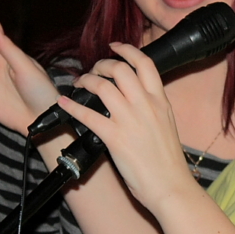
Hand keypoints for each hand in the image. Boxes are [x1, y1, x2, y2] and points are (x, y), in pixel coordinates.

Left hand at [58, 43, 198, 212]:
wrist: (171, 186)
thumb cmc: (168, 163)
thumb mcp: (167, 126)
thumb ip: (152, 109)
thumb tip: (134, 101)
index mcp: (160, 101)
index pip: (145, 64)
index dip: (127, 50)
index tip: (115, 47)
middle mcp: (146, 106)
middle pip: (120, 69)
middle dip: (101, 65)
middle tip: (93, 72)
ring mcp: (130, 120)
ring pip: (103, 86)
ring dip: (85, 81)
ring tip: (79, 85)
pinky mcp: (115, 137)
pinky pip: (88, 114)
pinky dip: (71, 106)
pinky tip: (64, 103)